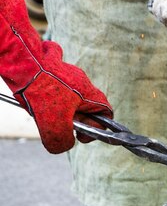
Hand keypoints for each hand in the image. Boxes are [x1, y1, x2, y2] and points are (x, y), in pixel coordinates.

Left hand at [0, 0, 112, 153]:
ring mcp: (66, 71)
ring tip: (41, 108)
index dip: (97, 128)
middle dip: (74, 117)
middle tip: (59, 122)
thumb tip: (65, 144)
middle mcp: (82, 81)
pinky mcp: (50, 65)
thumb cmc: (40, 92)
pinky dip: (46, 88)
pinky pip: (53, 77)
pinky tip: (34, 93)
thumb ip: (63, 141)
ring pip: (68, 93)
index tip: (80, 134)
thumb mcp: (54, 127)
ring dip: (59, 104)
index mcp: (89, 95)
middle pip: (86, 105)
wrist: (21, 62)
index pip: (106, 114)